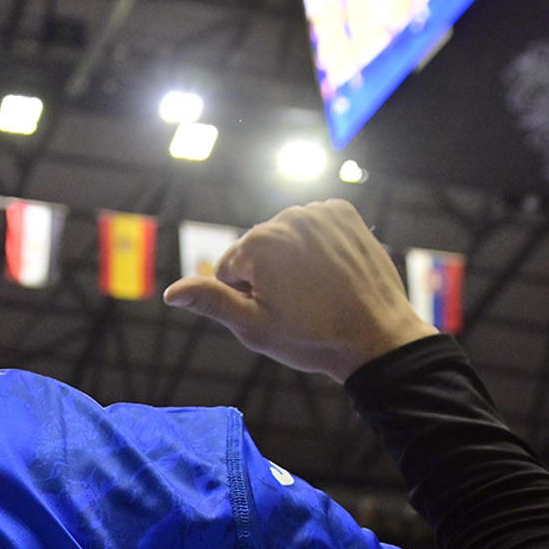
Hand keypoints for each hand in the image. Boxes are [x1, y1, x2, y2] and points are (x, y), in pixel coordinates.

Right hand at [163, 199, 438, 381]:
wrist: (377, 336)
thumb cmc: (311, 337)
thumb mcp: (253, 327)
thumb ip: (211, 302)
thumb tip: (171, 292)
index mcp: (258, 243)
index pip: (229, 269)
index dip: (247, 297)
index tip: (277, 313)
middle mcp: (287, 216)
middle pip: (257, 250)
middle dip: (268, 276)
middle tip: (299, 305)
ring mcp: (319, 212)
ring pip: (286, 239)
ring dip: (293, 261)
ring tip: (317, 291)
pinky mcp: (345, 213)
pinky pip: (314, 227)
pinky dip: (318, 246)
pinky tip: (331, 272)